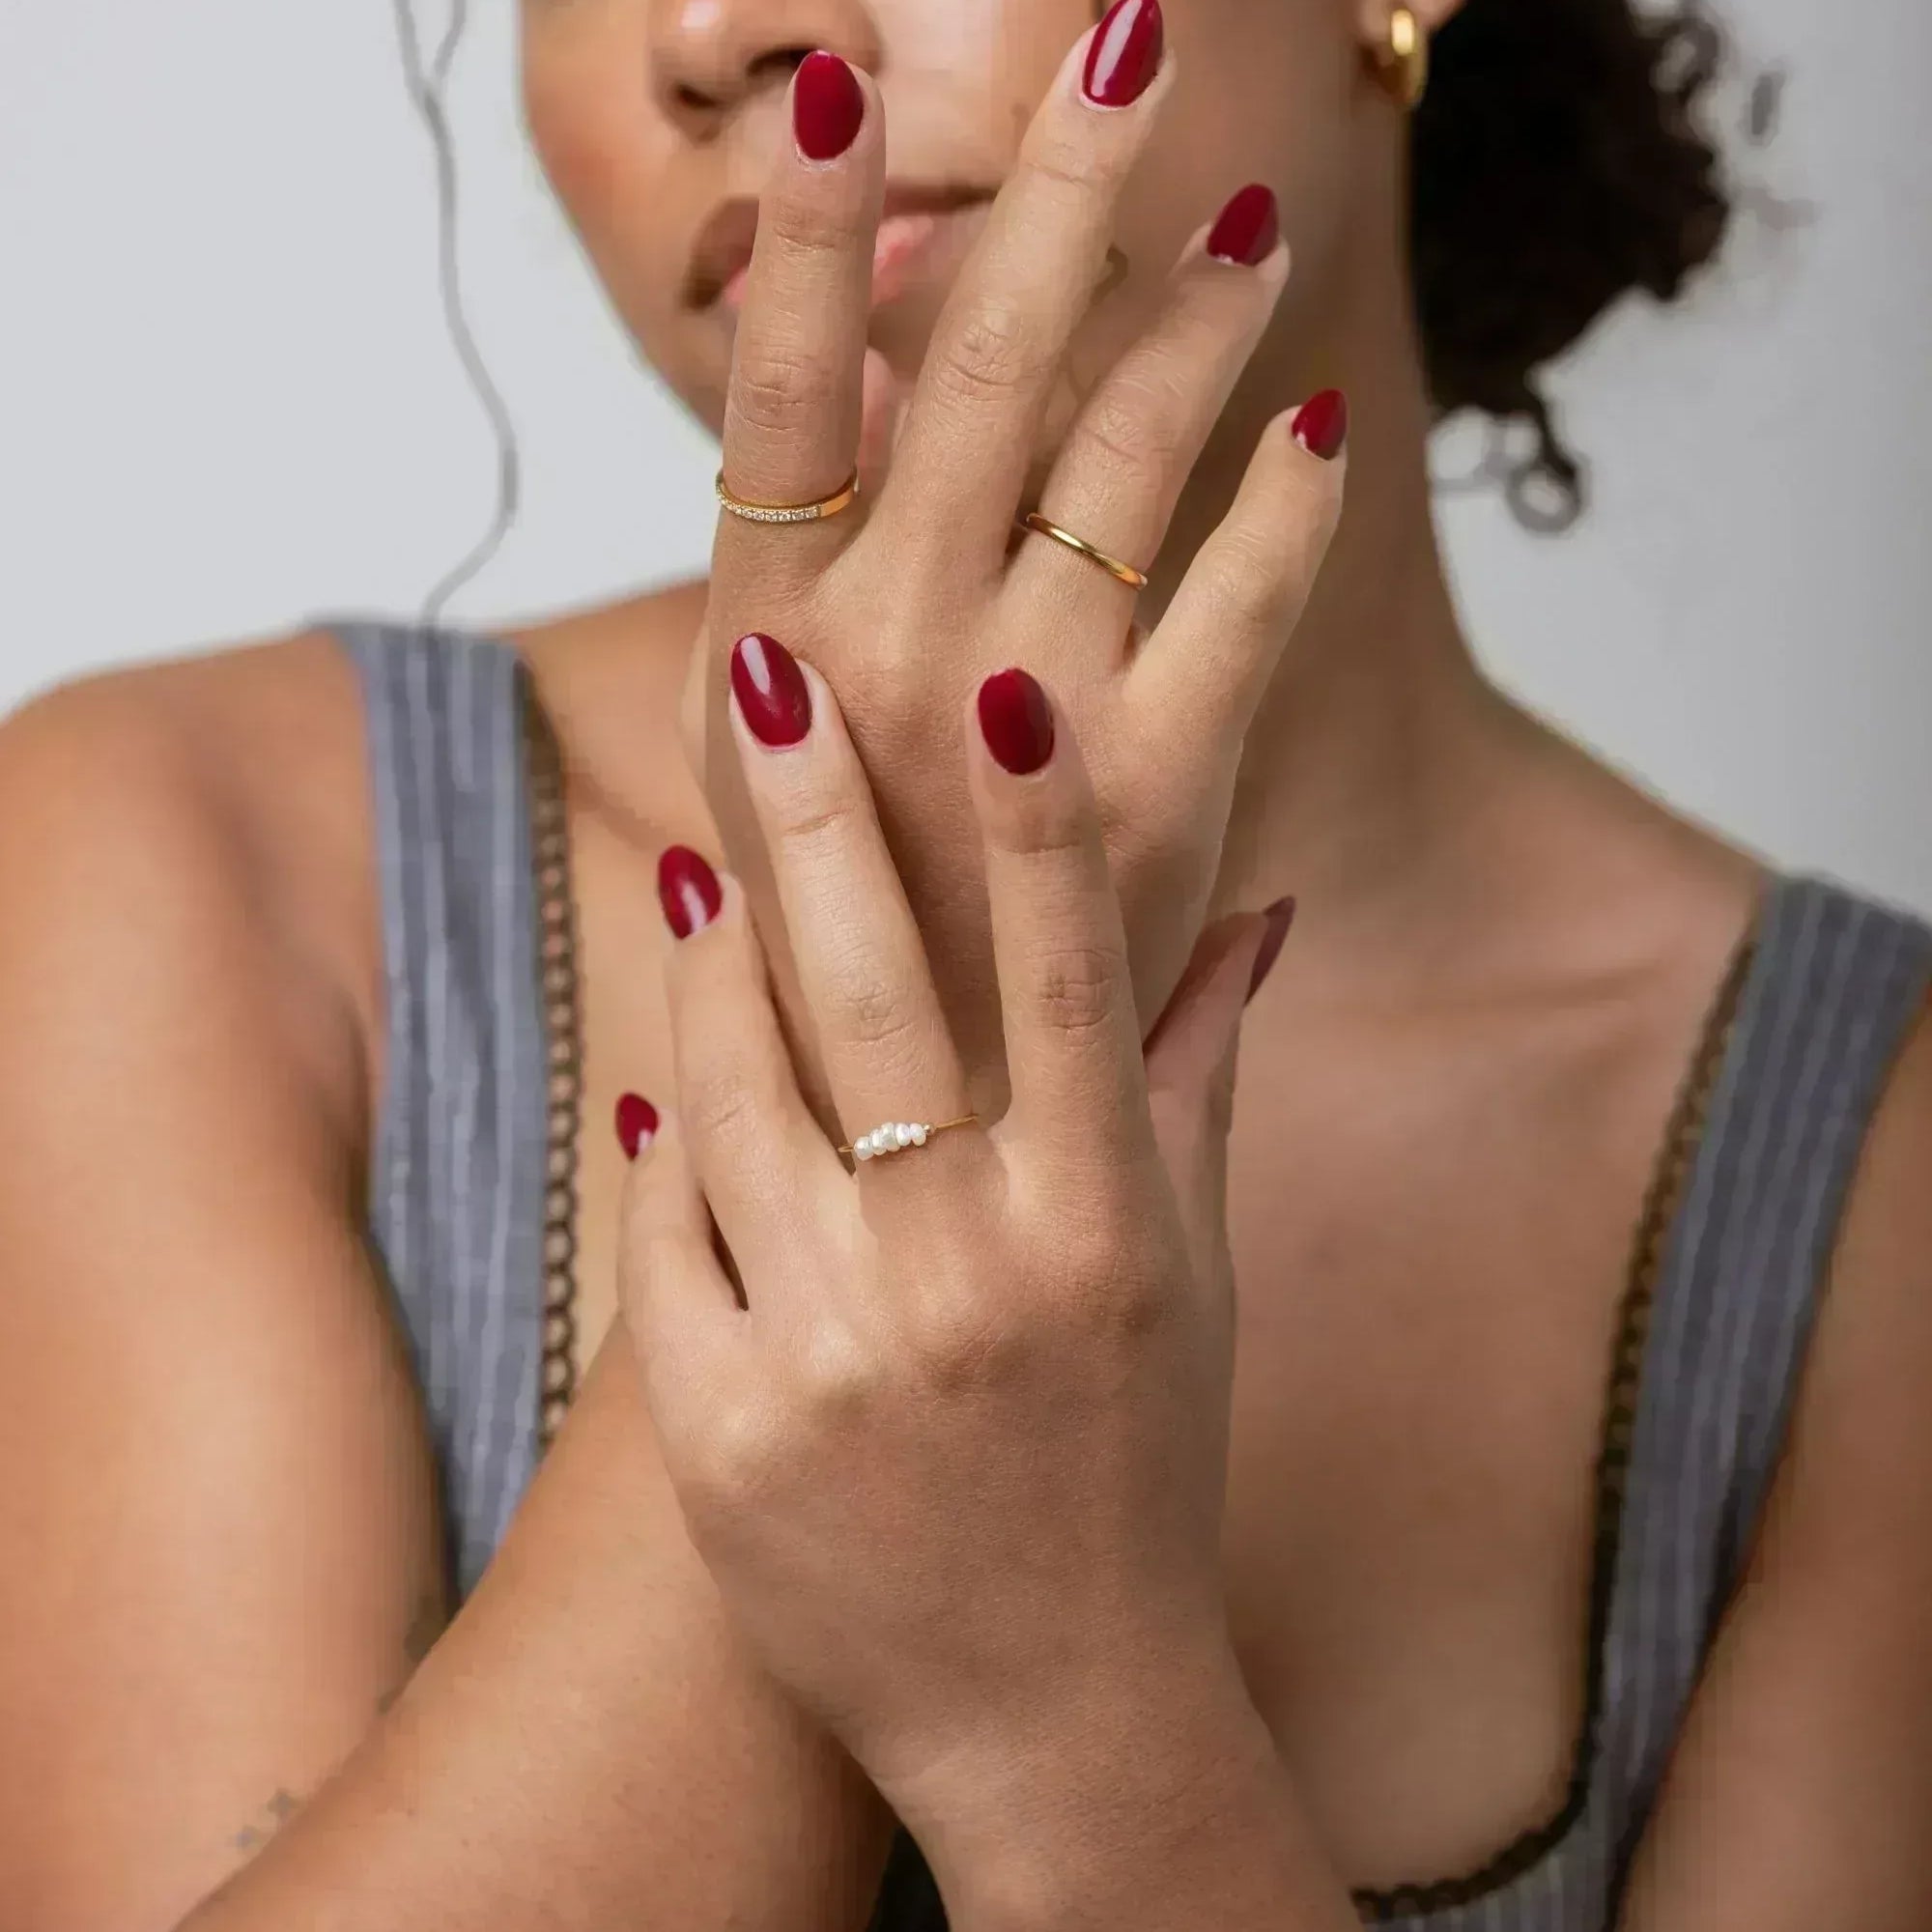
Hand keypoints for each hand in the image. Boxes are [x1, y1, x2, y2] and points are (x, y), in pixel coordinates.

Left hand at [630, 655, 1282, 1882]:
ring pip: (734, 1089)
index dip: (1045, 826)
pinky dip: (666, 1129)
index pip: (1075, 982)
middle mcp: (967, 1275)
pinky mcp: (718, 1424)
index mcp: (1103, 1227)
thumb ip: (1200, 1079)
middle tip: (770, 675)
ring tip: (712, 863)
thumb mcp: (1192, 1277)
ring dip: (716, 958)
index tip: (1016, 687)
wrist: (1050, 1712)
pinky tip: (666, 1060)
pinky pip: (667, 1224)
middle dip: (816, 819)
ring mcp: (828, 1351)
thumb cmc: (1138, 1467)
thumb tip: (1259, 904)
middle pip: (872, 997)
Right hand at [685, 11, 1342, 1101]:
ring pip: (1119, 454)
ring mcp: (1015, 724)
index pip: (772, 394)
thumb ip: (807, 601)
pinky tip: (1310, 443)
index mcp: (761, 653)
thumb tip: (857, 418)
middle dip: (1052, 185)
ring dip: (1194, 320)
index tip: (837, 71)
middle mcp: (873, 664)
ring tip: (1247, 226)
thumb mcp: (766, 769)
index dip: (800, 227)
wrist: (918, 1153)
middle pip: (969, 364)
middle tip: (1122, 33)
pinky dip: (1284, 511)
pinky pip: (1241, 598)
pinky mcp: (1157, 793)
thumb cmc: (836, 951)